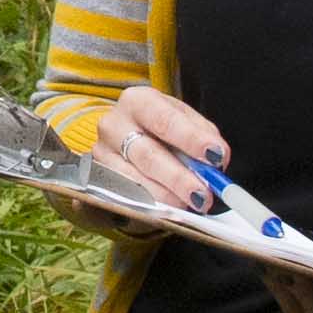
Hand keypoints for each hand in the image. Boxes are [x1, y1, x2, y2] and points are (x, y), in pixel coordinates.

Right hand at [83, 84, 227, 237]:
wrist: (127, 135)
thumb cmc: (160, 127)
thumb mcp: (183, 120)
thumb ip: (202, 135)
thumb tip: (216, 159)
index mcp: (137, 101)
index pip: (165, 121)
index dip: (191, 139)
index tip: (216, 156)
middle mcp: (113, 124)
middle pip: (147, 155)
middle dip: (179, 178)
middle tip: (204, 194)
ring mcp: (100, 154)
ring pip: (134, 181)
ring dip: (166, 196)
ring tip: (191, 204)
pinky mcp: (96, 179)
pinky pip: (123, 197)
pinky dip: (149, 206)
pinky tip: (168, 210)